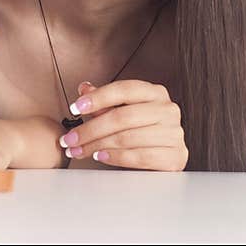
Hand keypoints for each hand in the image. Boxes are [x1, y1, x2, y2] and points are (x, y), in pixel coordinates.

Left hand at [58, 80, 187, 170]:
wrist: (163, 156)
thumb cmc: (140, 130)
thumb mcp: (121, 111)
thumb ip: (104, 101)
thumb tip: (84, 88)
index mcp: (155, 92)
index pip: (123, 89)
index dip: (97, 98)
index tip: (75, 108)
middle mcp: (168, 110)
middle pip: (122, 117)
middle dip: (90, 129)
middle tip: (70, 139)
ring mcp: (174, 133)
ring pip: (128, 137)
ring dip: (97, 145)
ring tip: (79, 150)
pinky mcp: (175, 156)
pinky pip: (140, 156)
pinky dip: (116, 157)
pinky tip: (100, 156)